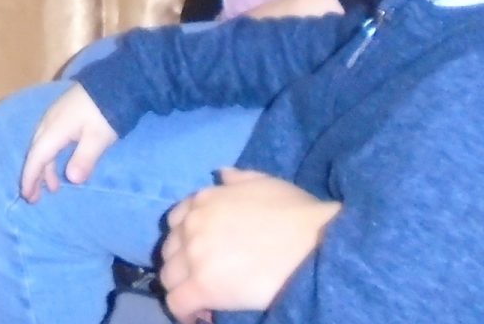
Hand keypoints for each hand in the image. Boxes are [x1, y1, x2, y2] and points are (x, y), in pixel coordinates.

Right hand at [18, 82, 118, 201]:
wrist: (114, 82)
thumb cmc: (105, 112)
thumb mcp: (98, 138)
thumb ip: (84, 158)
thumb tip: (72, 179)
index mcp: (55, 129)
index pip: (37, 157)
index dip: (30, 177)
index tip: (27, 195)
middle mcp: (49, 122)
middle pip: (36, 152)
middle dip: (34, 175)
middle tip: (35, 197)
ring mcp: (55, 116)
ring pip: (43, 145)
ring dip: (45, 167)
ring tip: (52, 186)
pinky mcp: (63, 114)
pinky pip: (49, 139)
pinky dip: (51, 156)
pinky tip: (60, 162)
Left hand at [160, 168, 338, 321]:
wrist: (315, 243)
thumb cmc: (296, 213)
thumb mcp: (264, 182)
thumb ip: (237, 179)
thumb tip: (221, 175)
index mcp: (204, 200)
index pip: (176, 222)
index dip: (186, 240)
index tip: (199, 254)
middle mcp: (192, 225)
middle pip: (169, 250)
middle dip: (182, 264)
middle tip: (202, 278)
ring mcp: (195, 255)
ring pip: (168, 278)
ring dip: (181, 287)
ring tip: (201, 298)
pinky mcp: (204, 286)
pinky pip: (177, 303)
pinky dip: (183, 312)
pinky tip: (197, 316)